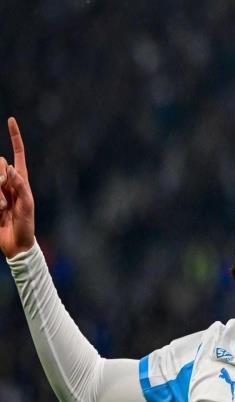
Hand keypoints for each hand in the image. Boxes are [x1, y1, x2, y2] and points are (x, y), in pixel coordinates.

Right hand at [0, 117, 34, 257]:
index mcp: (22, 180)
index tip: (10, 120)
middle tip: (4, 201)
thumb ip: (20, 186)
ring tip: (1, 210)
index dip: (15, 137)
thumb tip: (10, 168)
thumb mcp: (27, 205)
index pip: (18, 154)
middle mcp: (8, 181)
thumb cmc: (27, 224)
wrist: (16, 243)